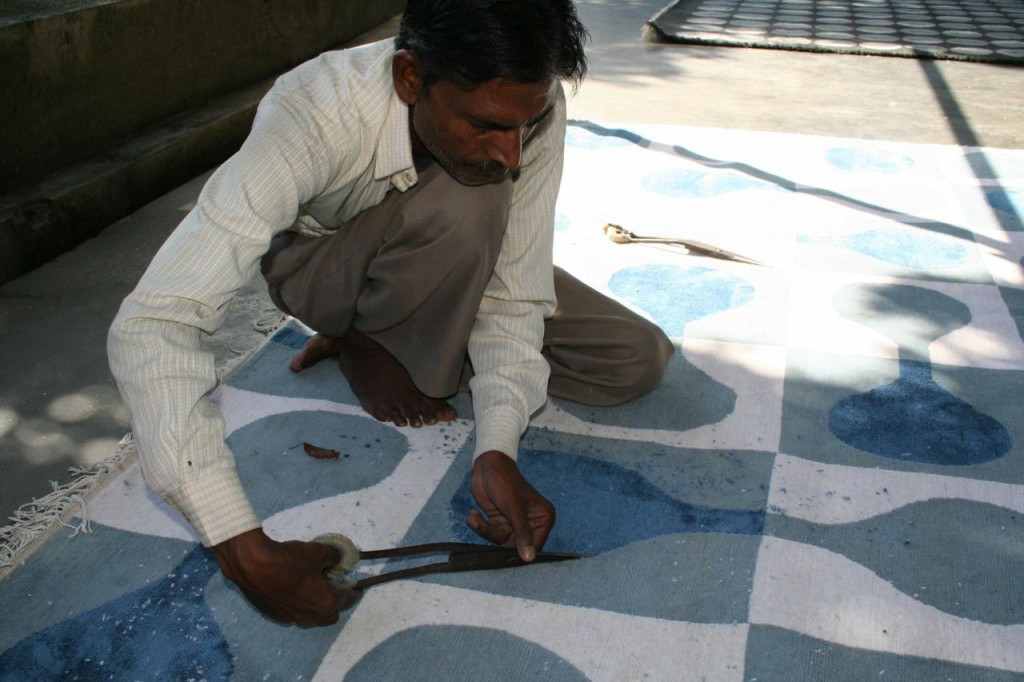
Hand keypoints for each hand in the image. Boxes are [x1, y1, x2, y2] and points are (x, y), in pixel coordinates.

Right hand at [212, 528, 360, 625]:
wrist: (252, 565)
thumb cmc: (288, 559)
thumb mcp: (317, 551)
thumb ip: (332, 556)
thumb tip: (337, 557)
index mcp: (325, 603)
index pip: (347, 600)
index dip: (353, 592)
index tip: (356, 587)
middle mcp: (310, 617)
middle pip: (330, 615)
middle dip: (336, 603)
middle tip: (334, 587)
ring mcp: (291, 619)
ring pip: (311, 617)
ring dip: (316, 606)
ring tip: (313, 589)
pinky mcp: (275, 616)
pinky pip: (294, 614)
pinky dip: (299, 606)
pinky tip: (294, 591)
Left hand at [467, 450, 554, 561]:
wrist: (486, 465)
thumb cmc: (505, 481)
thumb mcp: (514, 508)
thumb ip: (523, 534)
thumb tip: (530, 559)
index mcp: (543, 518)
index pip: (535, 546)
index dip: (520, 551)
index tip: (504, 551)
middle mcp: (531, 523)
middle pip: (515, 546)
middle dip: (497, 537)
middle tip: (486, 528)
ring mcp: (514, 523)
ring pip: (500, 540)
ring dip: (485, 529)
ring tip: (474, 517)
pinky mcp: (500, 521)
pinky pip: (490, 533)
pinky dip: (480, 525)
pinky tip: (473, 514)